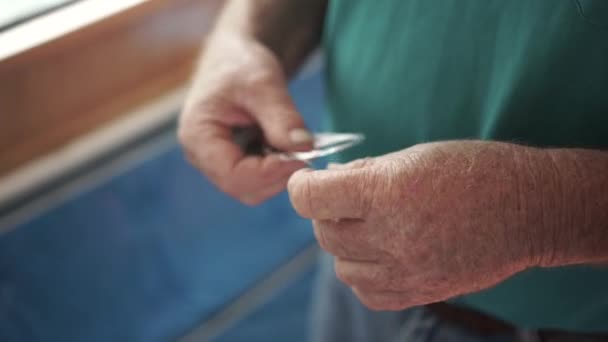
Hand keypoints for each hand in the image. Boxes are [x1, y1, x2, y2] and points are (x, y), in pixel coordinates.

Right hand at [179, 32, 312, 204]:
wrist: (234, 59)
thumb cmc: (240, 64)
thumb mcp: (263, 83)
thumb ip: (282, 117)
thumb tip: (305, 148)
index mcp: (198, 136)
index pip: (232, 175)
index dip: (268, 173)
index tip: (301, 158)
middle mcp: (201, 156)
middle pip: (243, 188)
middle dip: (277, 176)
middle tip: (306, 153)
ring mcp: (216, 163)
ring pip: (253, 189)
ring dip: (280, 174)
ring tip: (296, 146)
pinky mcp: (233, 163)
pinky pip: (258, 180)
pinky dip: (278, 169)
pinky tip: (288, 147)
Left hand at [288, 141, 550, 309]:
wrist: (529, 209)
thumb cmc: (474, 171)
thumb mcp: (414, 156)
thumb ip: (364, 173)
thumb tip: (328, 183)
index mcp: (388, 192)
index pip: (312, 198)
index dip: (302, 186)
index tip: (306, 181)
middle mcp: (393, 235)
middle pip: (324, 234)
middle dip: (326, 214)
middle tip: (345, 201)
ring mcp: (407, 270)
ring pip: (342, 267)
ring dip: (345, 246)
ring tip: (368, 227)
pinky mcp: (421, 292)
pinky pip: (368, 292)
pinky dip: (364, 274)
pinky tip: (380, 254)